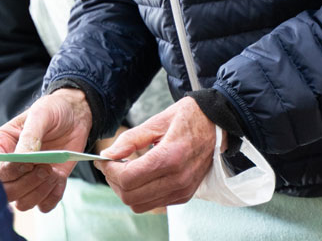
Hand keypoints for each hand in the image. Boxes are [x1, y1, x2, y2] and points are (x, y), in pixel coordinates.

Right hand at [0, 88, 91, 211]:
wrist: (76, 115)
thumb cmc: (53, 110)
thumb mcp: (41, 114)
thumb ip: (30, 136)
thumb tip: (21, 159)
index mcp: (0, 146)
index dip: (11, 171)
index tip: (30, 162)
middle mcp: (9, 166)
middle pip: (6, 192)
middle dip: (27, 184)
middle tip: (46, 168)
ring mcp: (26, 178)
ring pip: (22, 203)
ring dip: (40, 191)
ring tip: (53, 171)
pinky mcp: (44, 186)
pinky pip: (43, 205)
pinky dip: (52, 196)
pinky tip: (59, 178)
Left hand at [95, 97, 221, 212]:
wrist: (217, 124)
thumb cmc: (188, 117)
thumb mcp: (156, 121)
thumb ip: (129, 140)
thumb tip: (107, 155)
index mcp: (171, 156)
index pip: (128, 178)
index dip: (109, 170)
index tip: (104, 159)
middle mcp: (178, 178)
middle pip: (130, 196)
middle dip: (114, 181)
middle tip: (111, 165)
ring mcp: (183, 189)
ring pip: (140, 205)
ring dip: (126, 190)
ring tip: (125, 170)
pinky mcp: (185, 195)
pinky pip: (154, 203)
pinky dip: (141, 194)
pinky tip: (141, 175)